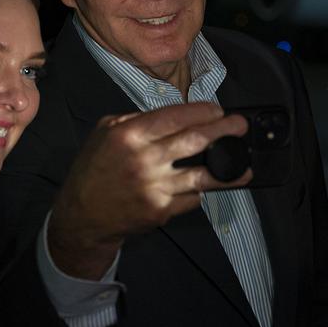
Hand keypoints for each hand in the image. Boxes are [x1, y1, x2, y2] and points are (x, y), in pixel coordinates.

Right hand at [47, 102, 251, 279]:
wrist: (82, 217)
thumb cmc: (93, 170)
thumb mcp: (104, 132)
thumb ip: (135, 120)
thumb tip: (171, 117)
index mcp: (130, 135)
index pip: (176, 117)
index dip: (202, 111)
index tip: (217, 110)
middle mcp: (145, 160)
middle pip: (196, 140)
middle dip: (224, 130)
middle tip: (239, 125)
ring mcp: (156, 187)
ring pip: (203, 175)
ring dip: (229, 168)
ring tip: (245, 164)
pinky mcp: (162, 210)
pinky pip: (192, 198)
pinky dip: (199, 191)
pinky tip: (204, 186)